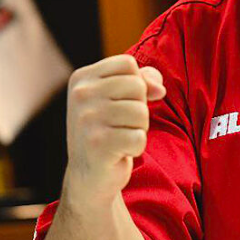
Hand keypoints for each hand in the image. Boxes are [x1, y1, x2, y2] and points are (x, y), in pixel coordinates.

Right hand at [62, 54, 165, 206]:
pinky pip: (139, 137)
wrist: (89, 175)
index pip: (128, 64)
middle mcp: (80, 95)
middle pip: (137, 86)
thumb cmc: (109, 129)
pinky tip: (119, 152)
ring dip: (138, 128)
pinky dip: (136, 147)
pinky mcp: (97, 145)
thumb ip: (142, 80)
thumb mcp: (120, 97)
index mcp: (82, 78)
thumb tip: (159, 89)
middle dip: (139, 107)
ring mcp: (86, 120)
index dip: (136, 83)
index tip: (121, 102)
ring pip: (141, 112)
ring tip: (120, 136)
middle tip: (120, 124)